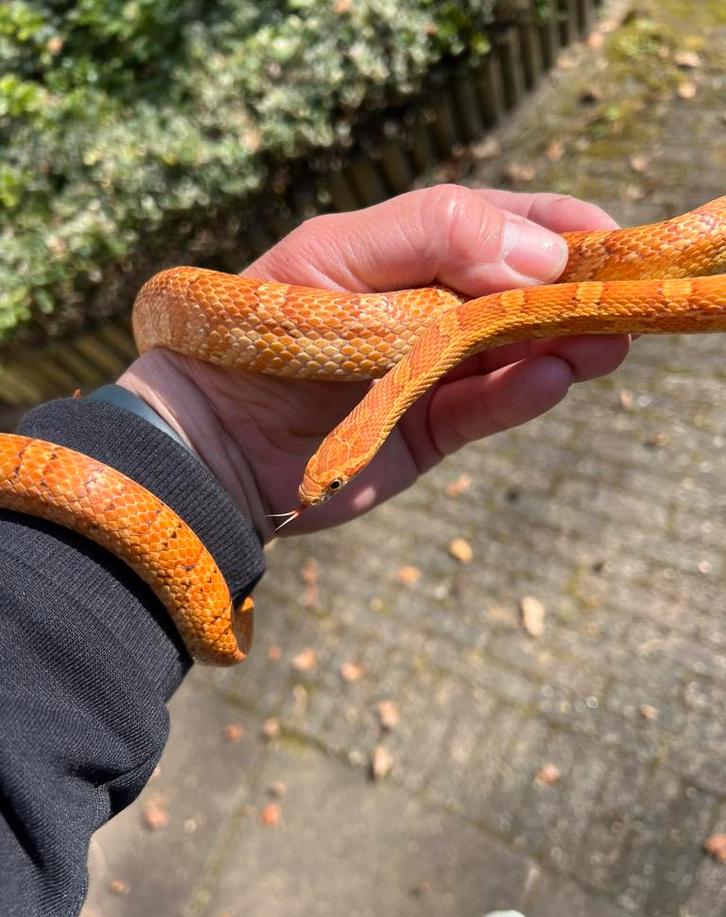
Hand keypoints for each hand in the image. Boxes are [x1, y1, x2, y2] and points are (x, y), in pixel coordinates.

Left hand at [118, 185, 629, 538]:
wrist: (211, 437)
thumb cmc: (263, 331)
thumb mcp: (337, 257)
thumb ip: (433, 235)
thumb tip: (539, 254)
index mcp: (405, 255)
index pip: (496, 226)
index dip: (552, 226)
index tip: (604, 236)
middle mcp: (426, 311)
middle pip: (519, 293)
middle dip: (571, 293)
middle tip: (619, 297)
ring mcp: (431, 374)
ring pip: (514, 353)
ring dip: (561, 344)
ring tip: (604, 342)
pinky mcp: (429, 432)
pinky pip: (487, 409)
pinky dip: (521, 395)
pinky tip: (552, 377)